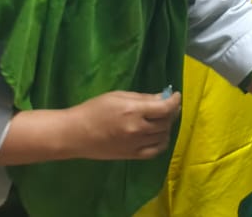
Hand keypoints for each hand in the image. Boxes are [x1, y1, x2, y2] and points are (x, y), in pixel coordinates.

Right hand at [67, 90, 181, 160]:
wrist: (75, 134)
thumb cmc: (94, 110)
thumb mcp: (118, 96)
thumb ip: (143, 98)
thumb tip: (163, 98)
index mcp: (134, 111)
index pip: (165, 108)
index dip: (174, 101)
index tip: (176, 95)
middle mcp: (138, 130)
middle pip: (166, 122)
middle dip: (171, 112)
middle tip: (169, 105)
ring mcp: (136, 145)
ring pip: (163, 136)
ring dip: (167, 126)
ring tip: (163, 119)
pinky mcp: (132, 156)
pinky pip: (155, 151)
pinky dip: (162, 142)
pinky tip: (159, 135)